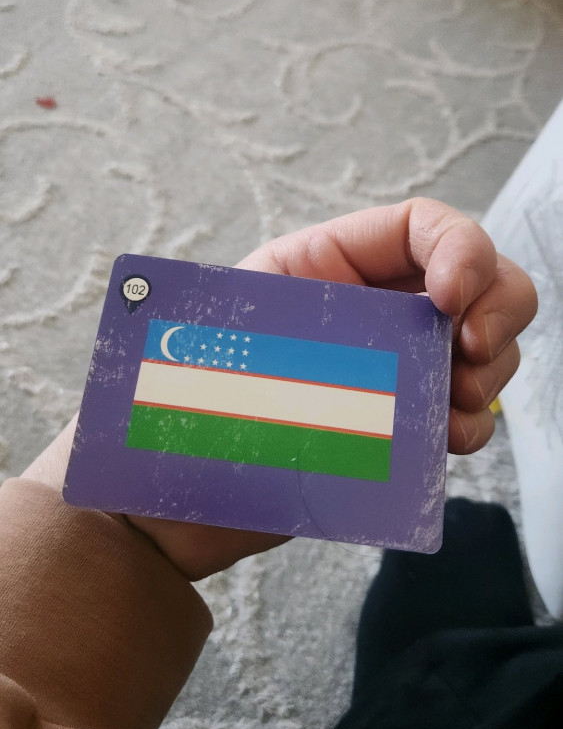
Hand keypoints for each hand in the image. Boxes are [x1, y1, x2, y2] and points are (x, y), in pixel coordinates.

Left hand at [24, 198, 536, 580]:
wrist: (170, 501)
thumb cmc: (183, 407)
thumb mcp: (229, 325)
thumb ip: (294, 297)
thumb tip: (376, 300)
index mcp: (327, 265)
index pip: (423, 228)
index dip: (462, 249)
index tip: (452, 301)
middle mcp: (369, 310)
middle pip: (476, 278)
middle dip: (498, 307)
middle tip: (471, 354)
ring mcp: (389, 368)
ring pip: (480, 345)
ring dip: (490, 371)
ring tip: (455, 406)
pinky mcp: (394, 424)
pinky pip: (463, 411)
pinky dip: (471, 423)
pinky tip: (445, 440)